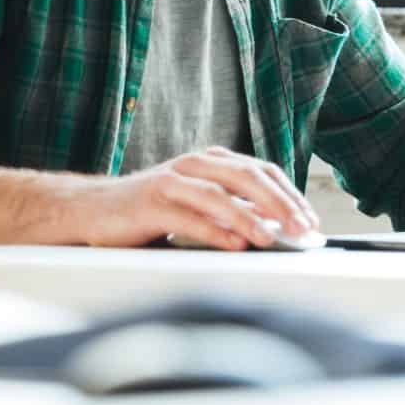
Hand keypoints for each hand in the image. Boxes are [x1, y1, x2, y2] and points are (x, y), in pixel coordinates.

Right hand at [85, 148, 320, 250]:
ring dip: (249, 218)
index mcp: (212, 160)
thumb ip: (234, 210)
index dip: (290, 194)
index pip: (262, 171)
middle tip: (302, 229)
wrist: (94, 209)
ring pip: (219, 195)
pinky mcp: (150, 203)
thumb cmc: (152, 210)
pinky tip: (233, 244)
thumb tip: (278, 229)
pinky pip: (187, 217)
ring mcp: (171, 181)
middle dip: (279, 204)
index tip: (311, 220)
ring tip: (271, 239)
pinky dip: (214, 231)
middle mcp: (194, 164)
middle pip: (247, 177)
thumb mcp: (199, 204)